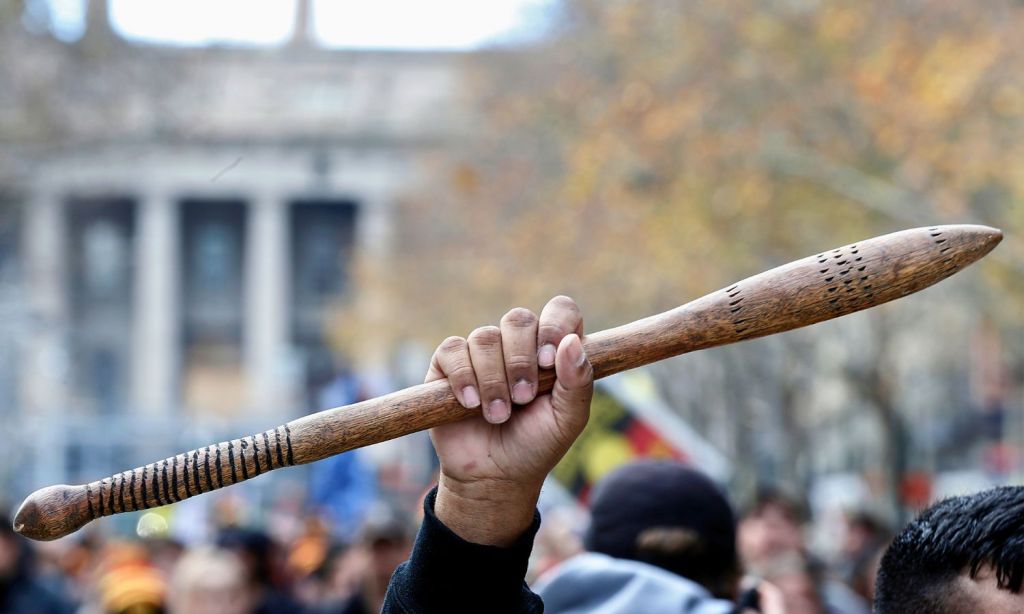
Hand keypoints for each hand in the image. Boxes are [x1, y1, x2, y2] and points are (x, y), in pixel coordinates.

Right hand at [425, 296, 593, 545]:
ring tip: (498, 415)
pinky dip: (463, 377)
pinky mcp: (448, 365)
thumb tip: (571, 342)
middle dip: (521, 360)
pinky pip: (453, 350)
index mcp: (552, 350)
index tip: (548, 360)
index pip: (560, 310)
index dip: (555, 325)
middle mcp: (518, 344)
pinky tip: (471, 404)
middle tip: (523, 398)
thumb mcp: (568, 420)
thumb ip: (578, 382)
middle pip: (518, 319)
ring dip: (493, 380)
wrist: (493, 477)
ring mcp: (482, 352)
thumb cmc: (535, 445)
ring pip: (485, 337)